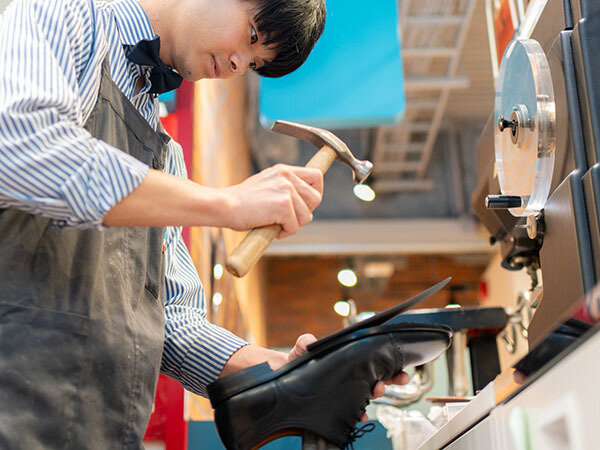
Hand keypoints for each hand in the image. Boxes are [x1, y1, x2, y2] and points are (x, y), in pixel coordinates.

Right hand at [223, 164, 322, 237]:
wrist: (224, 206)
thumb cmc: (240, 201)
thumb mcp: (266, 186)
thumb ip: (284, 188)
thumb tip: (301, 203)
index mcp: (284, 170)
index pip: (316, 175)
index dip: (316, 192)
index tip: (306, 204)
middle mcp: (287, 177)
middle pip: (316, 198)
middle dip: (305, 212)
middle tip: (288, 218)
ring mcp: (286, 190)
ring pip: (307, 215)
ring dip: (294, 224)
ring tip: (277, 224)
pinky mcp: (283, 205)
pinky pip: (294, 227)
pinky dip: (284, 233)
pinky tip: (271, 229)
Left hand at [287, 334, 409, 421]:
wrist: (285, 378)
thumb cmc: (298, 361)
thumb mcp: (302, 349)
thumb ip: (305, 342)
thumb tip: (309, 341)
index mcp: (349, 361)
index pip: (373, 361)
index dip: (389, 364)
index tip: (399, 366)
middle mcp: (351, 377)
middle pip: (378, 378)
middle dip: (392, 379)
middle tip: (398, 378)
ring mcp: (346, 391)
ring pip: (369, 394)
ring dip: (377, 393)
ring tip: (376, 391)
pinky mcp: (338, 405)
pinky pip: (353, 411)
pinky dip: (360, 414)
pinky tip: (361, 415)